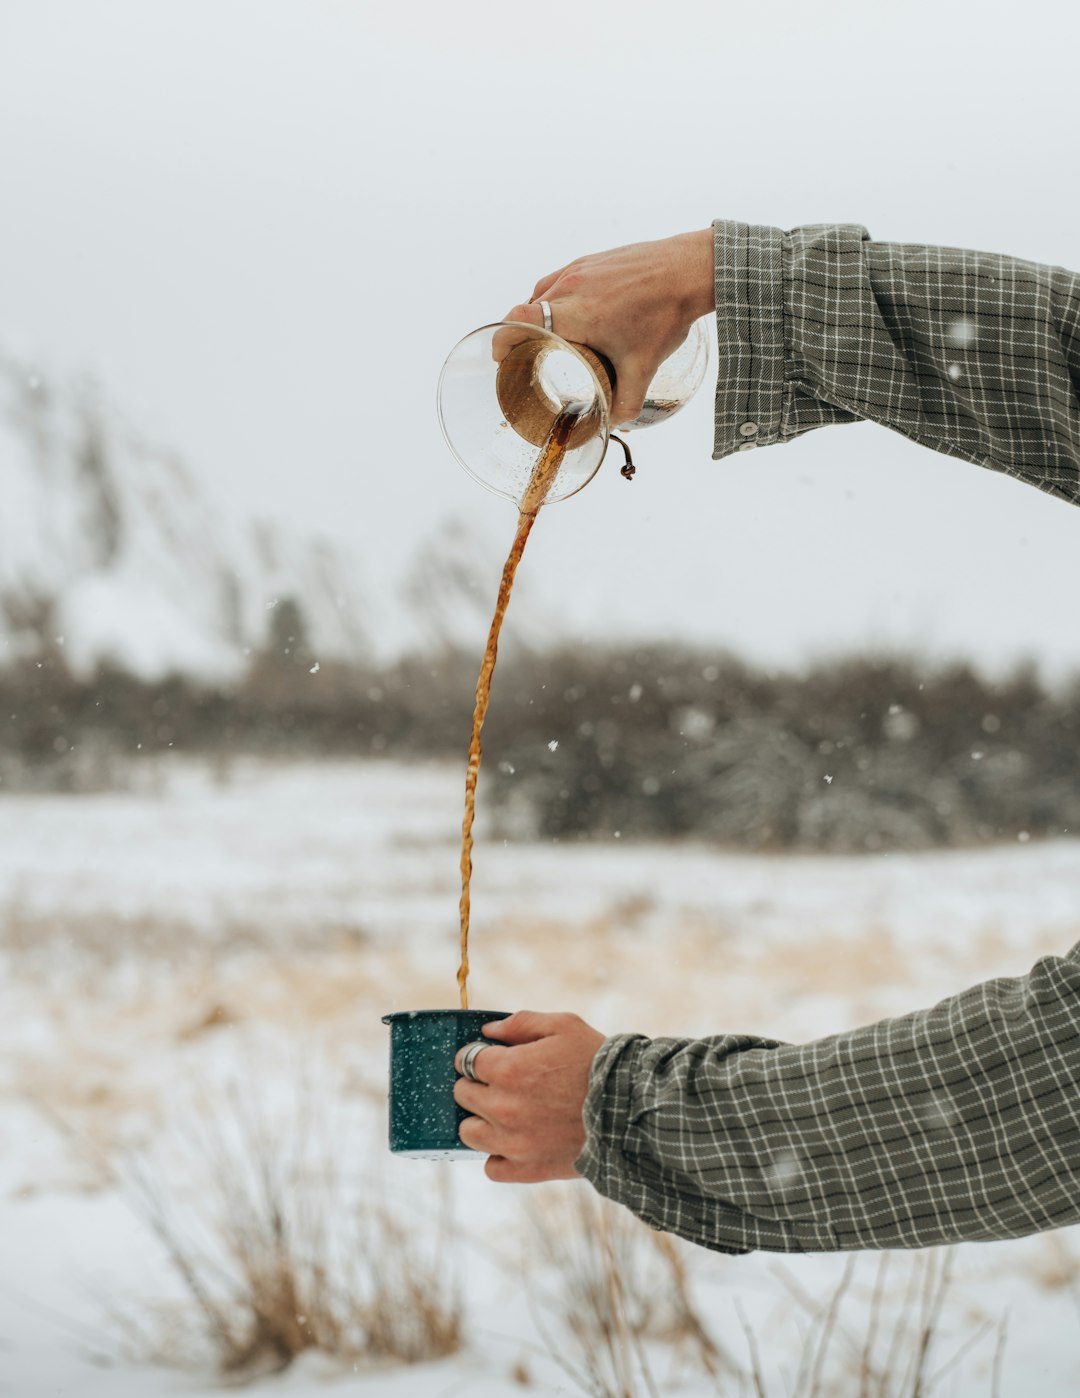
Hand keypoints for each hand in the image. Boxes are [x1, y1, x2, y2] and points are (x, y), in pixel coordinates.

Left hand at [454, 1011, 605, 1182]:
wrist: (630, 1109)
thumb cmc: (596, 1062)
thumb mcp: (562, 1026)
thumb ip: (520, 1023)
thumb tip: (487, 1030)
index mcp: (508, 1068)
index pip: (466, 1060)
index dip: (478, 1056)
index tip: (490, 1058)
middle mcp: (502, 1106)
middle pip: (462, 1094)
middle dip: (476, 1084)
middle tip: (499, 1083)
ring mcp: (512, 1142)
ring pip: (469, 1133)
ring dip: (480, 1120)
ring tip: (502, 1113)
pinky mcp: (526, 1169)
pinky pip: (491, 1168)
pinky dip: (498, 1155)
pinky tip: (514, 1141)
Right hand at [502, 228, 713, 424]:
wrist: (689, 270)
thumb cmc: (665, 313)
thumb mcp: (644, 367)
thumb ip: (626, 401)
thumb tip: (615, 423)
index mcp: (574, 313)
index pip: (518, 320)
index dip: (501, 339)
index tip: (499, 357)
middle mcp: (570, 286)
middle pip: (526, 309)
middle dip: (519, 333)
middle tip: (524, 355)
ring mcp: (580, 268)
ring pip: (542, 292)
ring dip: (537, 314)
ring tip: (546, 336)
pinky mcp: (592, 260)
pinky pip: (560, 280)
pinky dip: (556, 298)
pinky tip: (571, 312)